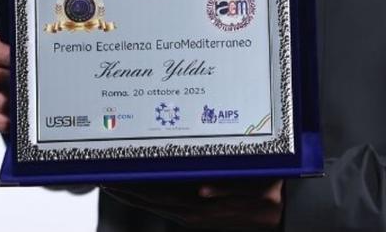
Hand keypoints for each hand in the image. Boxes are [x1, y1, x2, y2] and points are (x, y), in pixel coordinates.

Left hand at [104, 179, 283, 228]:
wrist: (282, 211)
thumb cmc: (270, 197)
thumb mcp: (256, 189)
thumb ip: (229, 189)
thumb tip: (203, 190)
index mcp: (201, 208)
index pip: (155, 195)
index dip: (130, 186)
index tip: (111, 174)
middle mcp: (192, 212)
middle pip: (148, 200)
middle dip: (124, 187)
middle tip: (103, 172)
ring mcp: (194, 213)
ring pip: (155, 202)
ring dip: (134, 191)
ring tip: (115, 177)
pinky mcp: (199, 212)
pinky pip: (166, 203)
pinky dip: (150, 194)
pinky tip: (144, 184)